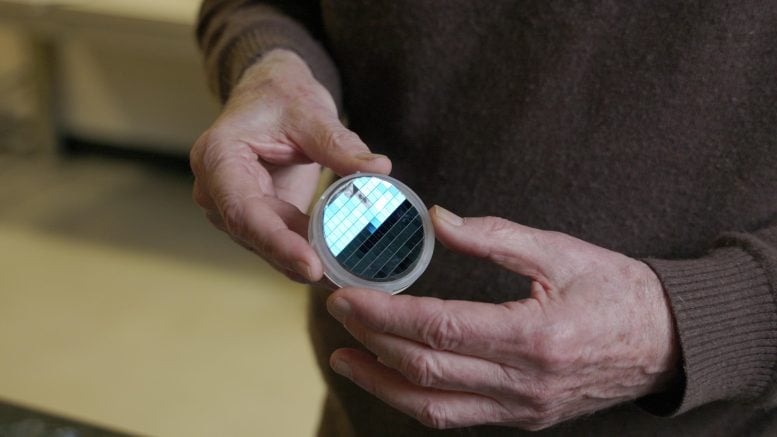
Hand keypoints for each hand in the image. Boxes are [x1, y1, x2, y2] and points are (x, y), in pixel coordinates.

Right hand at [190, 49, 390, 281]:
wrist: (271, 95)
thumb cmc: (282, 96)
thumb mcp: (312, 113)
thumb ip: (341, 145)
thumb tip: (379, 170)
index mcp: (218, 157)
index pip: (243, 211)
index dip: (277, 242)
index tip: (312, 265)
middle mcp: (215, 190)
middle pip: (254, 236)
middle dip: (295, 259)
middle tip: (339, 280)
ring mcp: (233, 207)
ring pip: (267, 246)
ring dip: (303, 261)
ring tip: (345, 276)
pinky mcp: (256, 216)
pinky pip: (280, 240)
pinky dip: (307, 252)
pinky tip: (338, 265)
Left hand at [326, 206, 678, 429]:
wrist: (667, 342)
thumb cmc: (617, 290)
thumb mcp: (559, 250)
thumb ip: (493, 235)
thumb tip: (436, 219)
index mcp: (534, 336)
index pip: (437, 329)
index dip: (384, 314)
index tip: (347, 296)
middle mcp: (524, 382)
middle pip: (426, 369)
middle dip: (372, 341)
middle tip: (339, 314)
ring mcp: (523, 408)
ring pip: (434, 408)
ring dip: (382, 384)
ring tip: (345, 359)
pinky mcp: (523, 418)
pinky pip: (458, 418)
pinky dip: (417, 400)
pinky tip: (392, 379)